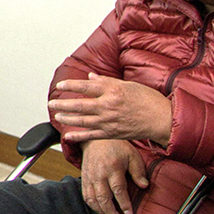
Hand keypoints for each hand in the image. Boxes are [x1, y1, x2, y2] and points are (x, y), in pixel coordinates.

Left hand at [49, 73, 172, 145]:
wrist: (161, 119)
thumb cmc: (148, 100)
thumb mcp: (128, 85)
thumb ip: (107, 82)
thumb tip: (91, 77)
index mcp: (112, 91)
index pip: (86, 87)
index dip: (71, 85)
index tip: (60, 85)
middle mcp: (108, 106)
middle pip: (80, 105)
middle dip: (63, 104)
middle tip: (52, 103)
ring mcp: (108, 121)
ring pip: (82, 120)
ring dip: (68, 118)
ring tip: (58, 115)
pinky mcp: (111, 133)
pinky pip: (91, 135)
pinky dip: (78, 136)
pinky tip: (68, 135)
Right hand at [80, 140, 147, 213]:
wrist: (96, 139)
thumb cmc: (117, 147)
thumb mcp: (132, 155)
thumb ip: (138, 171)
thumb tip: (144, 186)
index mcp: (112, 168)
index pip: (118, 190)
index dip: (124, 203)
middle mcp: (99, 174)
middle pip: (103, 198)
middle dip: (111, 213)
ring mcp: (90, 178)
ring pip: (93, 200)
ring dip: (102, 212)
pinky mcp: (84, 179)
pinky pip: (86, 196)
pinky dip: (93, 206)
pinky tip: (101, 211)